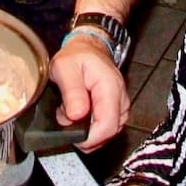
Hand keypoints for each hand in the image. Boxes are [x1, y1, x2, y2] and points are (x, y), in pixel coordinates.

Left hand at [48, 32, 129, 151]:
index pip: (107, 126)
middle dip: (86, 135)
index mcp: (109, 87)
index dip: (89, 138)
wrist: (87, 47)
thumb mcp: (64, 67)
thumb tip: (76, 115)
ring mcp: (121, 104)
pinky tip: (81, 117)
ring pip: (109, 132)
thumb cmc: (76, 56)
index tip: (72, 136)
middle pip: (109, 132)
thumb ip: (71, 92)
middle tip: (67, 121)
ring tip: (73, 114)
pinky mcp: (117, 108)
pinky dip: (93, 127)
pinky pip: (107, 126)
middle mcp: (120, 97)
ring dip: (89, 131)